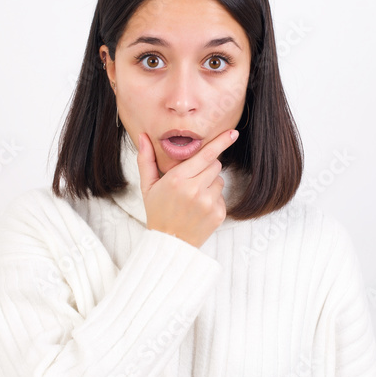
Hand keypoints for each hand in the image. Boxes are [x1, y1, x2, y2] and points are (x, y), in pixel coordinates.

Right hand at [137, 129, 238, 248]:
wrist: (169, 243)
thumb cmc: (158, 212)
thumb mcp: (147, 187)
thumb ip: (146, 160)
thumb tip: (142, 136)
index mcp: (177, 180)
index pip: (205, 155)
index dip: (220, 142)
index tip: (233, 133)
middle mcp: (194, 190)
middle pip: (215, 164)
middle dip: (206, 167)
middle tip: (192, 179)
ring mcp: (208, 203)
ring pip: (220, 179)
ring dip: (210, 183)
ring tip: (194, 196)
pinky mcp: (218, 214)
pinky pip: (222, 195)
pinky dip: (213, 198)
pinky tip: (200, 208)